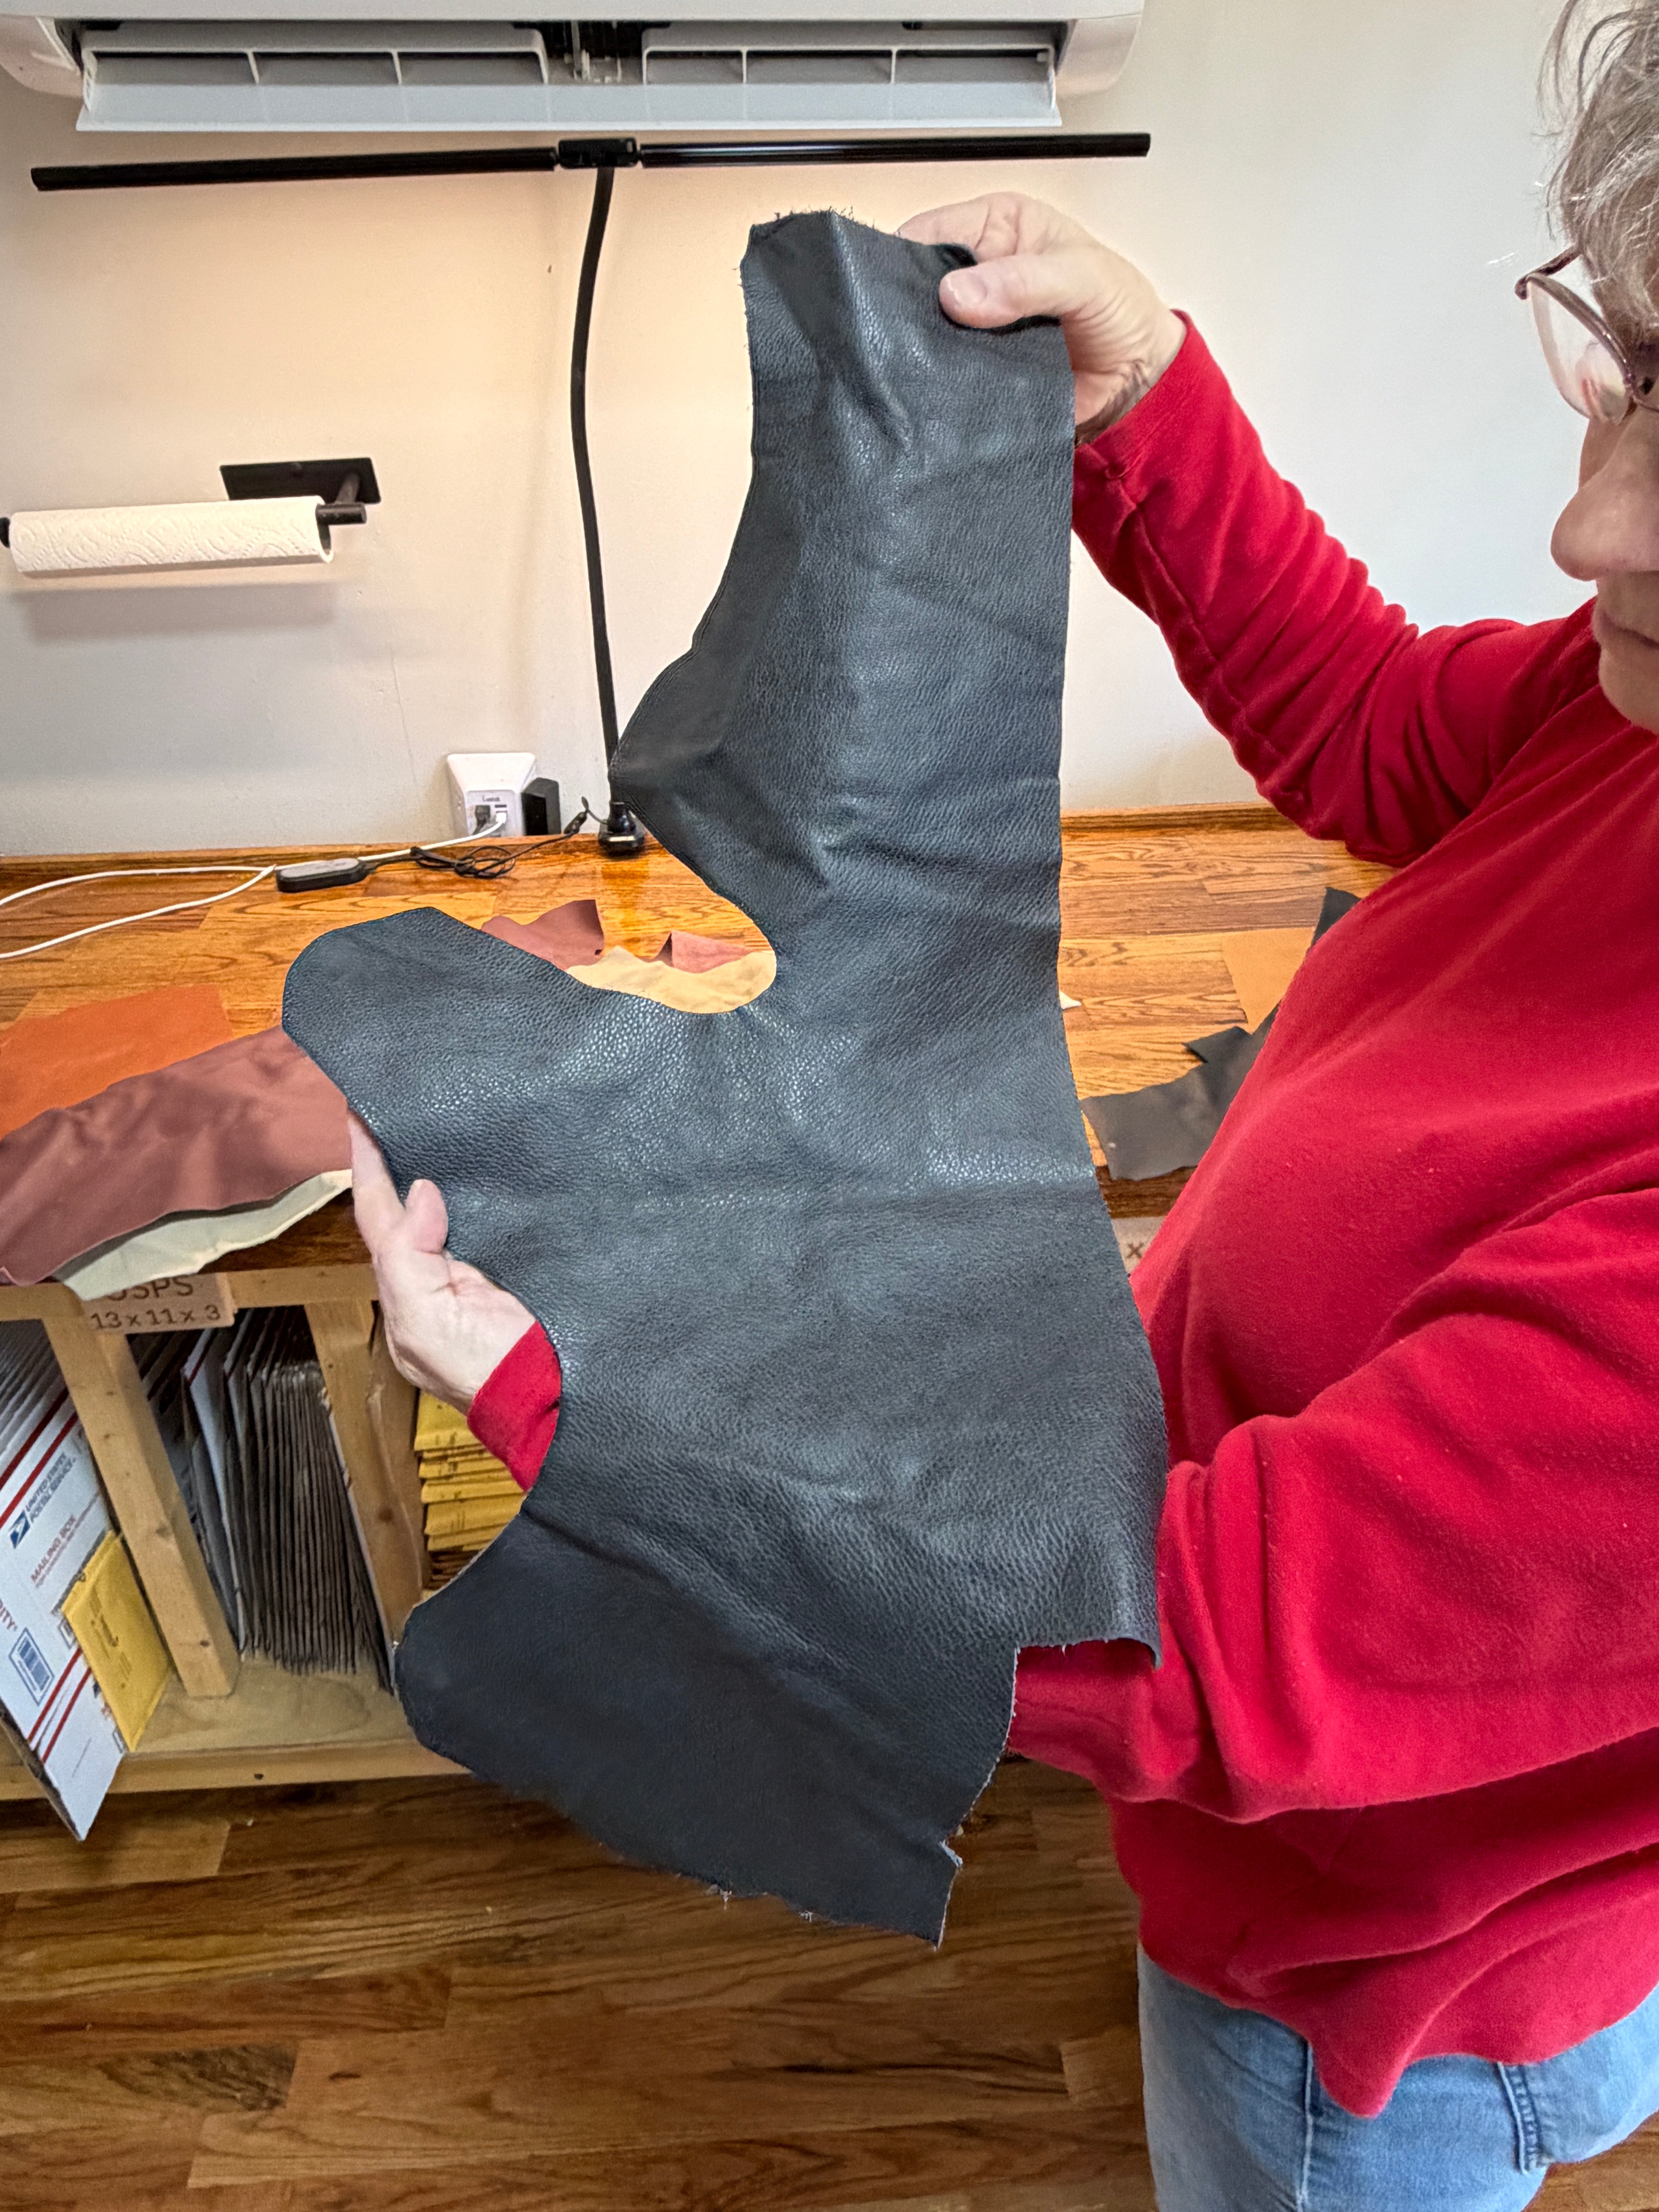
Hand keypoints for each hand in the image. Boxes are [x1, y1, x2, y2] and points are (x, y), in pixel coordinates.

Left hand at [348, 1113, 535, 1410]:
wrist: (560, 1401)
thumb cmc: (491, 1375)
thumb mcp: (430, 1324)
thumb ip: (412, 1258)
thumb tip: (420, 1193)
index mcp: (407, 1295)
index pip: (378, 1219)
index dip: (367, 1167)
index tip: (356, 1116)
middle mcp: (435, 1282)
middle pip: (404, 1211)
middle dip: (391, 1164)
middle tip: (384, 1112)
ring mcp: (475, 1276)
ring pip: (443, 1213)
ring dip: (430, 1172)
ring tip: (422, 1127)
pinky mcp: (516, 1269)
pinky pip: (487, 1222)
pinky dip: (474, 1193)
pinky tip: (478, 1168)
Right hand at [898, 192, 1184, 434]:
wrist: (1138, 380)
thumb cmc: (1123, 311)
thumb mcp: (1083, 277)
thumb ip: (1024, 280)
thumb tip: (956, 294)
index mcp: (997, 226)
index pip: (930, 230)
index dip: (908, 257)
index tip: (902, 290)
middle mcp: (978, 271)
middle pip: (919, 283)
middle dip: (912, 308)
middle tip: (914, 332)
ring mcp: (974, 322)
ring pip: (927, 332)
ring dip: (927, 349)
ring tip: (927, 363)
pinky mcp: (978, 366)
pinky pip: (947, 374)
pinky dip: (944, 383)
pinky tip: (945, 388)